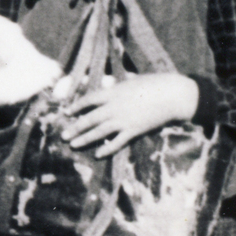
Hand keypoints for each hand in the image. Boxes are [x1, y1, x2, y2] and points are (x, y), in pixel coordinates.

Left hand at [61, 73, 199, 158]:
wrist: (171, 95)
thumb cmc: (154, 83)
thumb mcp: (132, 81)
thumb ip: (118, 86)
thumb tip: (109, 88)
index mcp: (113, 92)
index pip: (89, 99)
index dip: (76, 106)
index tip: (67, 112)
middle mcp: (114, 107)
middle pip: (90, 118)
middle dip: (75, 127)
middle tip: (63, 134)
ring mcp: (123, 120)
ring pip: (99, 132)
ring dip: (85, 139)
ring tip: (73, 144)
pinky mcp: (134, 131)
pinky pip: (117, 142)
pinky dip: (107, 149)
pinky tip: (98, 154)